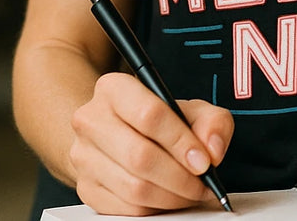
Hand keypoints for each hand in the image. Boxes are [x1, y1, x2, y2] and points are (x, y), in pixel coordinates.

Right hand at [69, 72, 234, 215]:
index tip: (203, 161)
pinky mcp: (86, 188)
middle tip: (203, 183)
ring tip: (191, 191)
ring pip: (134, 187)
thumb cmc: (159, 118)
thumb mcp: (192, 108)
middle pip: (140, 156)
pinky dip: (156, 208)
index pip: (150, 115)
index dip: (181, 141)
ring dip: (171, 196)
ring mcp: (83, 156)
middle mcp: (91, 119)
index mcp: (115, 88)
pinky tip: (170, 197)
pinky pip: (126, 208)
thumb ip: (212, 122)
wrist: (119, 131)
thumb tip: (213, 150)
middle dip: (180, 176)